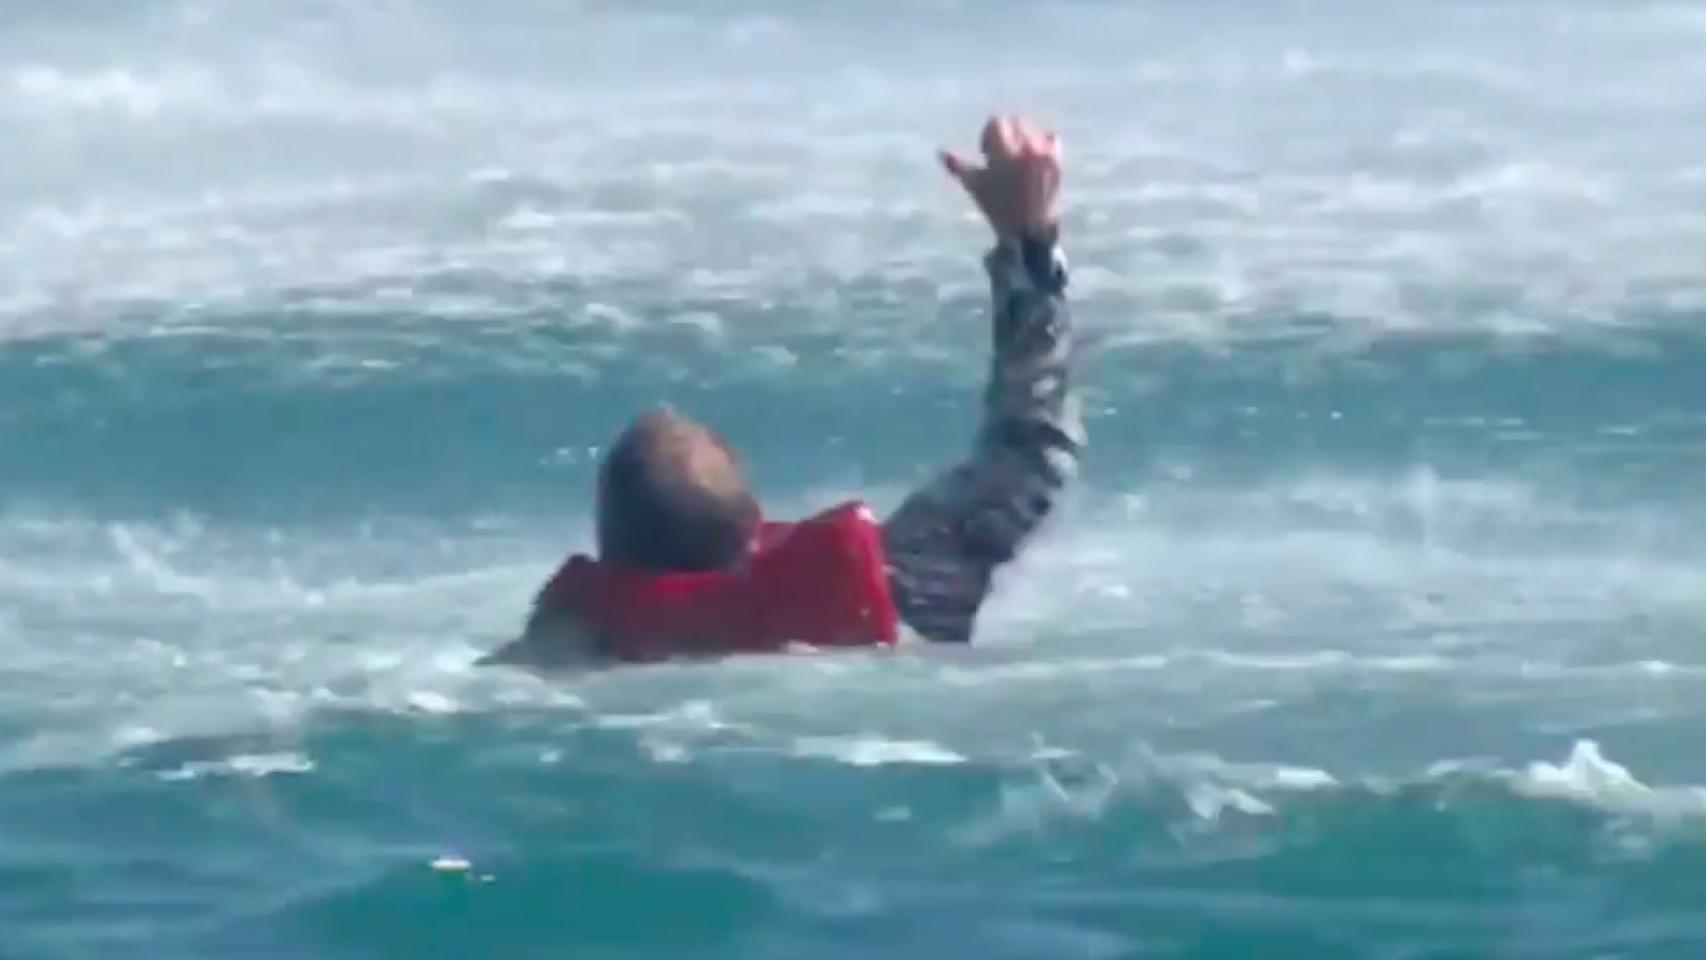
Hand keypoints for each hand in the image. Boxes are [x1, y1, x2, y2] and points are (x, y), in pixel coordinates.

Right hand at [941, 115, 1062, 244]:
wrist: (1029, 231)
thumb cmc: (998, 209)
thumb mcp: (975, 187)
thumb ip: (958, 167)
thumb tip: (941, 152)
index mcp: (1003, 152)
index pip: (997, 122)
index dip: (989, 136)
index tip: (988, 153)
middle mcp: (1025, 148)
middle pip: (1016, 122)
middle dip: (1007, 135)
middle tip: (1003, 156)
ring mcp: (1044, 153)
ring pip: (1033, 129)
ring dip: (1024, 138)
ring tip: (1020, 160)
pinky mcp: (1057, 160)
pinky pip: (1051, 136)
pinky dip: (1043, 143)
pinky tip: (1036, 159)